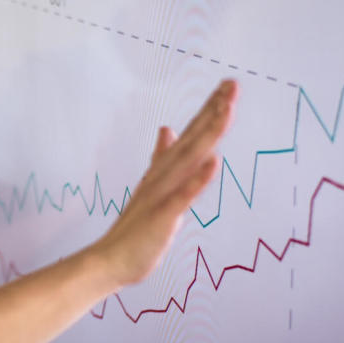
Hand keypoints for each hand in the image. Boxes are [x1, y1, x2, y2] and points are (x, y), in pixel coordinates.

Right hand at [89, 79, 237, 285]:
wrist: (111, 258)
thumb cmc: (135, 227)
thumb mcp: (153, 186)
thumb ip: (162, 156)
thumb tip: (167, 128)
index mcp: (165, 169)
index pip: (192, 133)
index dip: (210, 108)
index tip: (229, 85)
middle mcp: (164, 174)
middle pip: (194, 138)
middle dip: (214, 110)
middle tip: (233, 84)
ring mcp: (163, 193)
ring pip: (190, 158)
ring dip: (209, 133)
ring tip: (226, 110)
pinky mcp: (163, 215)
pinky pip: (183, 195)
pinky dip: (198, 178)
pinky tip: (214, 162)